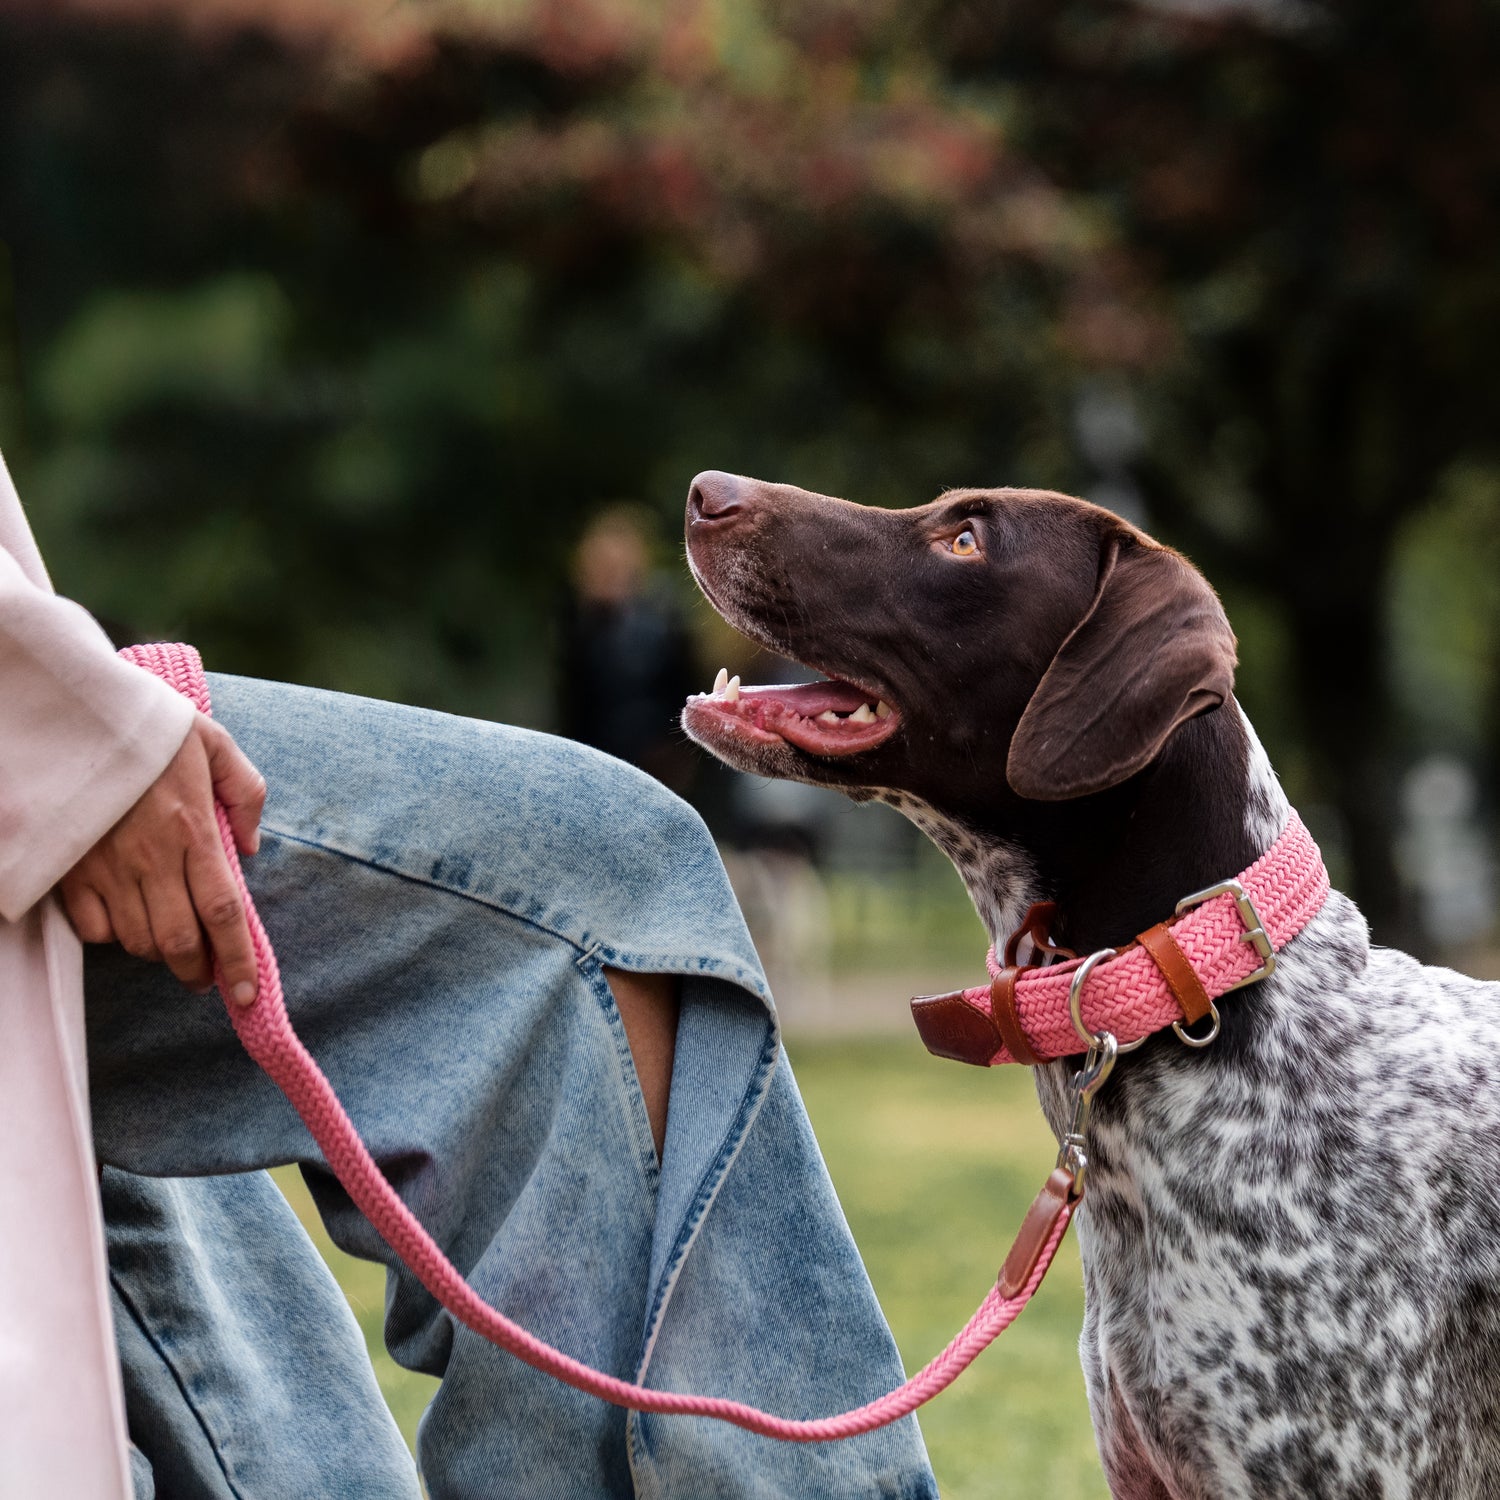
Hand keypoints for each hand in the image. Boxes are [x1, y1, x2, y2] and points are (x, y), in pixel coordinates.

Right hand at [59, 715, 266, 1003]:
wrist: (74, 714)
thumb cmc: (151, 728)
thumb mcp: (216, 744)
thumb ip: (244, 794)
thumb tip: (251, 849)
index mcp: (192, 828)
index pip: (224, 911)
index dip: (238, 959)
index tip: (247, 995)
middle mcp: (150, 856)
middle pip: (179, 940)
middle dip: (197, 970)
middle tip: (206, 978)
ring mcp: (105, 867)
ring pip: (137, 940)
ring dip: (159, 952)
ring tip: (171, 942)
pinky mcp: (69, 870)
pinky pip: (93, 929)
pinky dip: (112, 936)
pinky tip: (125, 918)